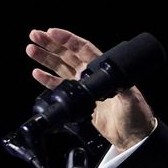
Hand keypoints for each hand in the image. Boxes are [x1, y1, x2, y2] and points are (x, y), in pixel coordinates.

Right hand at [27, 28, 154, 150]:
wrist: (132, 135)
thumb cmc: (136, 114)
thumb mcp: (131, 98)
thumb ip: (122, 87)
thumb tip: (116, 78)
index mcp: (104, 69)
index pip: (83, 49)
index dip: (68, 40)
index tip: (52, 32)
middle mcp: (92, 75)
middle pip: (68, 55)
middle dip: (51, 44)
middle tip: (35, 35)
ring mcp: (84, 87)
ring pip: (61, 68)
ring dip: (46, 59)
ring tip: (31, 49)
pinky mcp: (79, 100)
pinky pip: (59, 87)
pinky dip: (47, 80)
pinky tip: (37, 73)